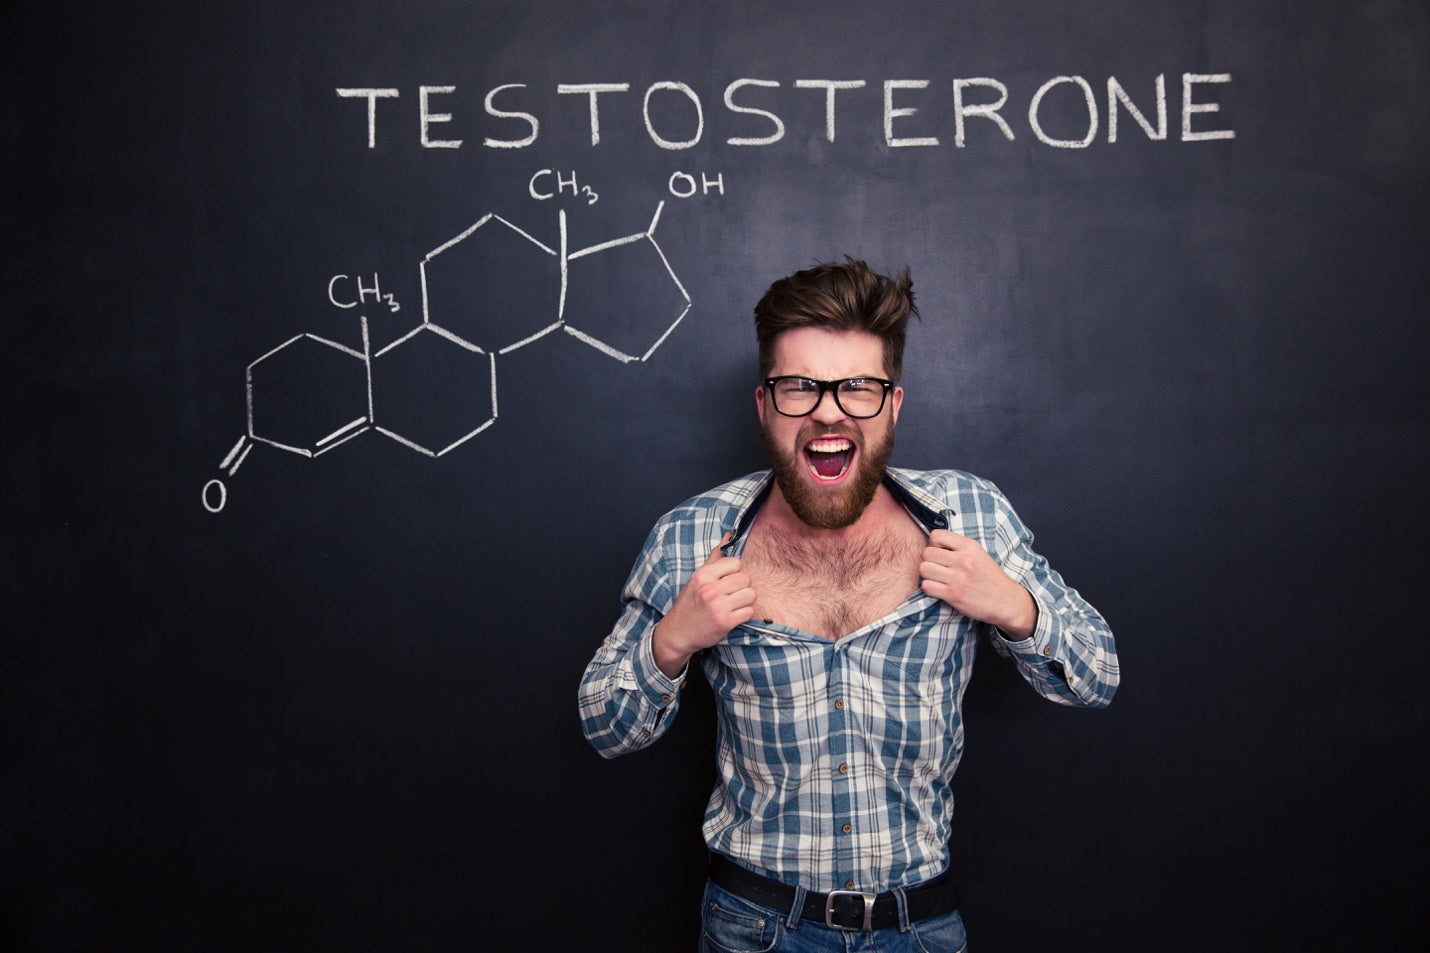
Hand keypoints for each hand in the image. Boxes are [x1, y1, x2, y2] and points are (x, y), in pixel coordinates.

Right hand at [652, 534, 755, 676]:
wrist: (678, 632)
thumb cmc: (690, 602)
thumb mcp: (698, 578)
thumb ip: (715, 557)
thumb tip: (729, 535)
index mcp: (703, 575)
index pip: (736, 563)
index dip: (734, 572)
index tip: (726, 581)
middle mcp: (710, 589)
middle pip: (746, 579)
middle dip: (741, 587)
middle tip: (730, 594)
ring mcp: (718, 606)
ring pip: (750, 595)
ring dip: (745, 601)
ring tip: (732, 604)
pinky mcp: (725, 622)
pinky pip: (749, 612)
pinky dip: (743, 614)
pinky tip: (732, 615)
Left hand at [920, 529, 1036, 638]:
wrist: (1006, 601)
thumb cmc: (990, 578)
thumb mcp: (979, 554)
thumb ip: (958, 547)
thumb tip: (933, 543)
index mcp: (970, 546)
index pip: (936, 535)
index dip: (933, 544)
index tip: (940, 552)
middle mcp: (963, 560)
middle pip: (926, 553)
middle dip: (928, 560)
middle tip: (937, 567)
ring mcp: (957, 578)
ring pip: (924, 569)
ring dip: (927, 575)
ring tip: (937, 578)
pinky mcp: (953, 594)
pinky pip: (926, 586)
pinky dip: (929, 588)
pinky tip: (939, 589)